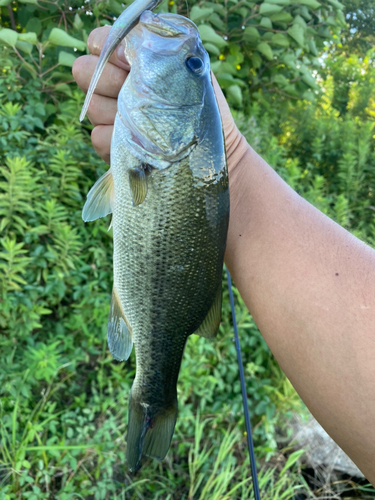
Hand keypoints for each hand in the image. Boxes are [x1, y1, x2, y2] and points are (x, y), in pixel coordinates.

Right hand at [72, 26, 244, 166]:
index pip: (100, 42)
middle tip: (136, 91)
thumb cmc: (202, 108)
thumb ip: (166, 48)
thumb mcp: (192, 72)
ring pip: (92, 105)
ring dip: (116, 111)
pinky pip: (98, 137)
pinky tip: (140, 142)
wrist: (208, 148)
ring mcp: (109, 117)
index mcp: (131, 64)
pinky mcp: (111, 145)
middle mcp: (114, 87)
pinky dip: (118, 140)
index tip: (130, 61)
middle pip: (84, 71)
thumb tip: (143, 33)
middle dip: (108, 79)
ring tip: (146, 120)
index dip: (108, 47)